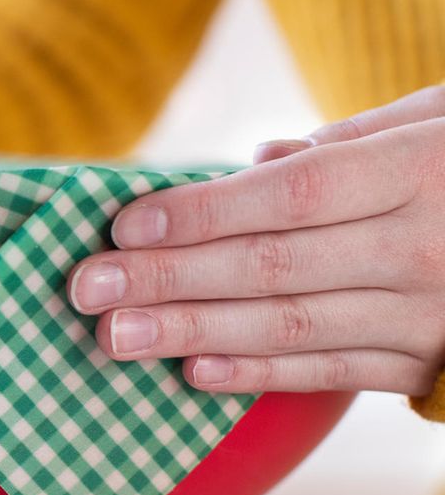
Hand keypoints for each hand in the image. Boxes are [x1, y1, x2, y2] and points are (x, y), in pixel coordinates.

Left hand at [67, 85, 444, 396]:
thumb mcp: (443, 122)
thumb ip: (352, 143)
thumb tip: (258, 165)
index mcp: (419, 172)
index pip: (287, 198)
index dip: (200, 214)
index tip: (122, 226)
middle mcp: (422, 248)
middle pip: (271, 267)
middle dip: (168, 280)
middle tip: (86, 289)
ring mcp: (428, 317)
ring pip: (291, 327)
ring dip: (193, 335)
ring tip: (115, 338)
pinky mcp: (429, 366)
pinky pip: (331, 373)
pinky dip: (259, 373)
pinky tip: (192, 372)